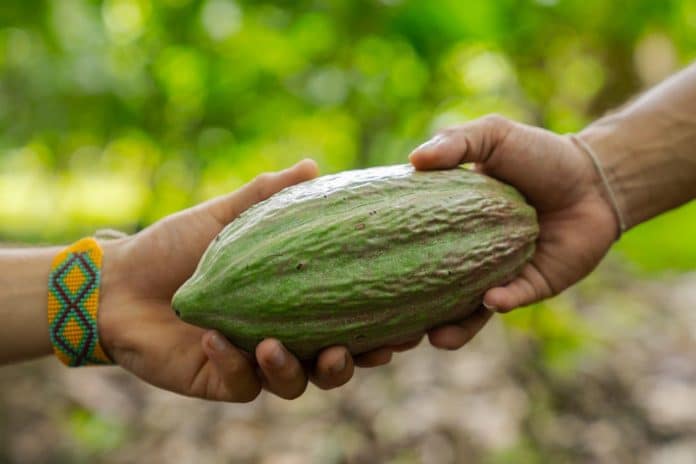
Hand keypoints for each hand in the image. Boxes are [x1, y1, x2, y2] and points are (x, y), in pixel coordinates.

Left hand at [97, 160, 358, 400]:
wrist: (120, 281)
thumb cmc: (175, 245)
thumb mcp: (225, 215)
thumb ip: (268, 194)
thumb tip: (314, 165)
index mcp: (293, 303)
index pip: (348, 318)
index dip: (380, 325)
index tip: (407, 319)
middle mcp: (282, 336)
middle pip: (334, 363)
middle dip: (354, 361)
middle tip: (370, 349)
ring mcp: (253, 363)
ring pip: (295, 383)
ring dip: (296, 370)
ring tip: (278, 346)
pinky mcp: (221, 381)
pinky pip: (242, 384)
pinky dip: (236, 365)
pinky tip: (220, 341)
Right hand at [408, 115, 617, 349]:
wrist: (594, 177)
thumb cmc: (539, 154)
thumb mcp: (492, 137)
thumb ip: (455, 143)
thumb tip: (412, 160)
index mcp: (450, 224)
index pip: (413, 244)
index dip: (389, 259)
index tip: (364, 268)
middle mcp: (468, 256)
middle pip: (433, 290)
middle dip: (413, 313)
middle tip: (390, 329)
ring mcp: (498, 274)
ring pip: (470, 310)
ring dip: (455, 327)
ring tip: (437, 336)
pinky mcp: (530, 286)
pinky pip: (512, 298)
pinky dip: (501, 301)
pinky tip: (490, 300)